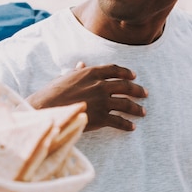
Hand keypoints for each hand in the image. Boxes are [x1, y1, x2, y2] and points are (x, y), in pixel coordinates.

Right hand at [26, 62, 146, 130]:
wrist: (47, 109)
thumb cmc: (52, 92)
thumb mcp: (65, 77)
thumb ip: (77, 71)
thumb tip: (82, 64)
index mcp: (91, 72)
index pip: (114, 70)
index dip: (126, 72)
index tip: (134, 76)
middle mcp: (100, 85)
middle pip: (125, 86)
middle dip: (137, 90)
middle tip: (144, 93)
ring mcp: (102, 101)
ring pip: (126, 103)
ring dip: (136, 108)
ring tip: (142, 111)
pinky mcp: (101, 117)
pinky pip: (119, 120)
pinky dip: (127, 124)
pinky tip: (132, 127)